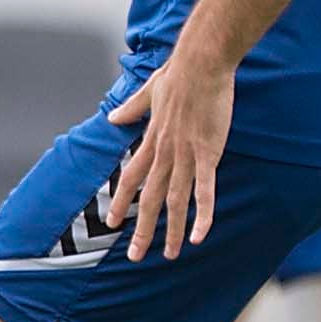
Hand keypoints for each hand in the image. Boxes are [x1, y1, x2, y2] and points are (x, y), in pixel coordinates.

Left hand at [106, 53, 229, 260]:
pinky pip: (204, 190)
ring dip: (171, 230)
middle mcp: (164, 153)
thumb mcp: (149, 91)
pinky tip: (199, 235)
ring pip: (175, 201)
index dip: (122, 202)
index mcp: (151, 140)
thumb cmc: (179, 73)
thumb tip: (112, 116)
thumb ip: (132, 108)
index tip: (112, 223)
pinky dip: (202, 214)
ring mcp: (186, 155)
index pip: (132, 178)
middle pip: (150, 199)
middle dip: (143, 229)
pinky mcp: (208, 153)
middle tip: (136, 256)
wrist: (200, 64)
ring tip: (170, 254)